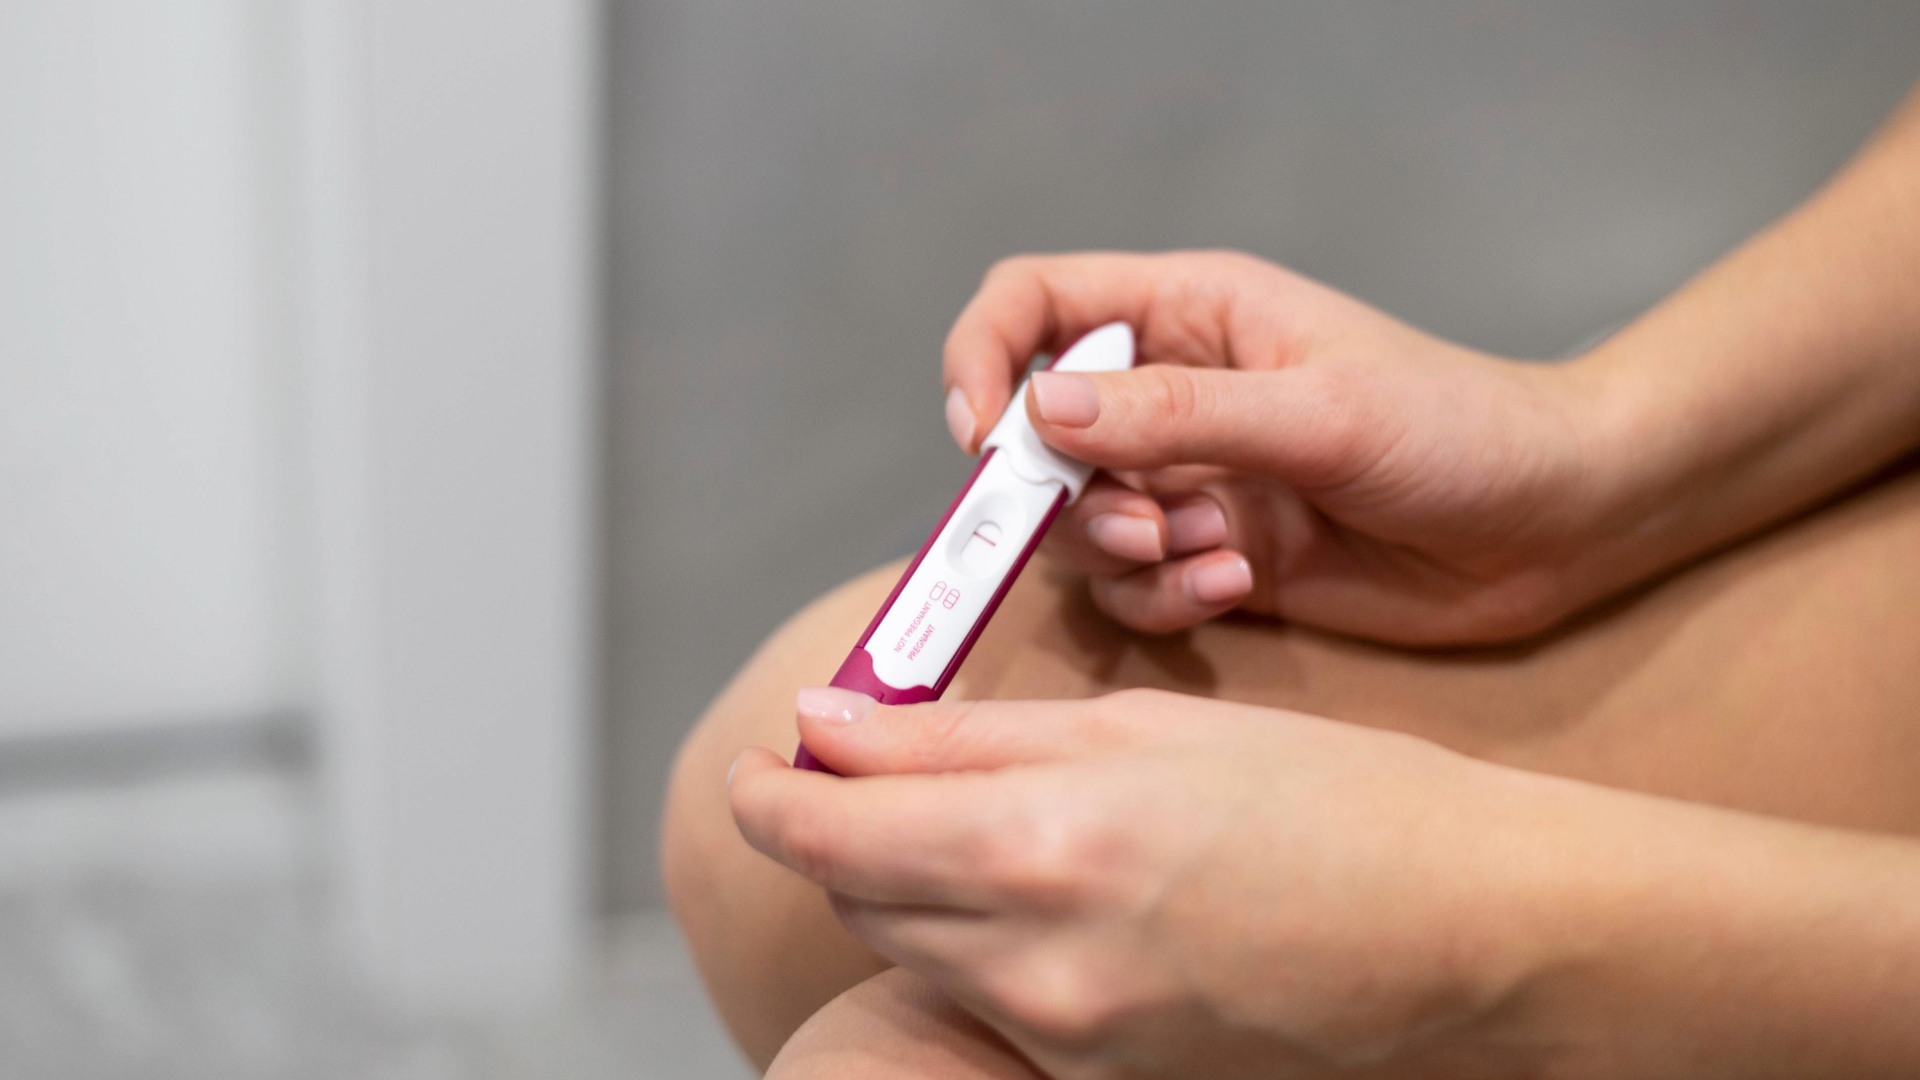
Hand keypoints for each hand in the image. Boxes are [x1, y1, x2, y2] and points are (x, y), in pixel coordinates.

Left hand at [733, 689, 1919, 1079]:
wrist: (1470, 931)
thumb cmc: (1332, 797)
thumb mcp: (1144, 724)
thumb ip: (967, 736)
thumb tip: (831, 727)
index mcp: (1039, 839)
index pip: (824, 825)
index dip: (775, 789)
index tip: (774, 757)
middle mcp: (1033, 954)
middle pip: (853, 889)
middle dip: (843, 825)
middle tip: (885, 766)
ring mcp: (1064, 1031)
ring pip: (912, 947)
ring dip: (908, 880)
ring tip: (987, 820)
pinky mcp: (1098, 1073)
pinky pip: (988, 997)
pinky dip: (982, 938)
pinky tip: (1056, 888)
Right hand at [942, 250, 1617, 643]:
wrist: (1555, 525)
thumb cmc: (1459, 431)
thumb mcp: (1318, 412)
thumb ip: (1178, 414)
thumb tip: (1039, 412)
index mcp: (1189, 312)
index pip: (1035, 306)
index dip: (984, 360)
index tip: (986, 439)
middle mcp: (1172, 393)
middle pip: (1037, 436)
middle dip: (1066, 496)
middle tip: (1141, 527)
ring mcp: (1189, 479)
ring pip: (1077, 525)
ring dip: (1122, 554)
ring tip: (1209, 557)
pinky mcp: (1211, 555)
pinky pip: (1135, 587)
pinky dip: (1166, 597)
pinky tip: (1239, 586)